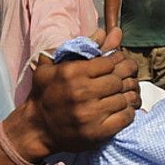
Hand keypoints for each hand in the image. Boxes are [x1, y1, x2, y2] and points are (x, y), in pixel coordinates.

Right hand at [9, 27, 139, 158]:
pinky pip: (125, 117)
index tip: (112, 68)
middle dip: (120, 80)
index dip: (114, 64)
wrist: (36, 128)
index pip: (110, 62)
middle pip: (118, 80)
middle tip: (119, 82)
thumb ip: (84, 47)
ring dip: (125, 96)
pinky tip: (120, 109)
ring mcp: (90, 114)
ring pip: (124, 98)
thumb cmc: (45, 93)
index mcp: (71, 73)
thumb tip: (109, 31)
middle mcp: (81, 92)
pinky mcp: (97, 132)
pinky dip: (128, 112)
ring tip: (120, 95)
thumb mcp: (54, 66)